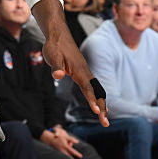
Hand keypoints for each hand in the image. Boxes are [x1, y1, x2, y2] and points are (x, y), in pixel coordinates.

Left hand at [35, 1, 108, 125]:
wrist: (58, 35)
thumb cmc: (54, 46)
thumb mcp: (52, 56)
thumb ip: (56, 67)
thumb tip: (58, 75)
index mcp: (79, 70)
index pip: (87, 88)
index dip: (92, 100)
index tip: (96, 112)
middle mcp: (85, 72)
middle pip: (97, 92)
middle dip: (102, 108)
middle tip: (105, 123)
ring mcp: (85, 72)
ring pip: (97, 90)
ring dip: (101, 104)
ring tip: (104, 118)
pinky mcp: (82, 72)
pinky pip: (92, 87)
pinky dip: (97, 97)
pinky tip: (97, 105)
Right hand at [40, 127, 81, 158]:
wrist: (51, 140)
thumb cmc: (60, 138)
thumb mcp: (65, 137)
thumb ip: (72, 139)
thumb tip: (78, 141)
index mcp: (65, 146)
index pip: (72, 150)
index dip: (76, 153)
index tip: (81, 156)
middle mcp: (63, 150)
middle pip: (69, 156)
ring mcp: (61, 152)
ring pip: (66, 157)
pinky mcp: (60, 153)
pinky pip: (64, 157)